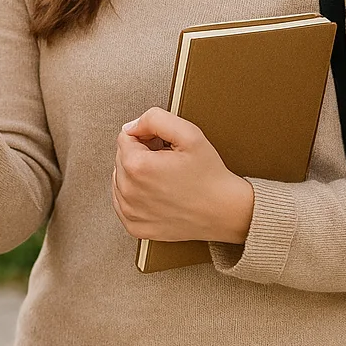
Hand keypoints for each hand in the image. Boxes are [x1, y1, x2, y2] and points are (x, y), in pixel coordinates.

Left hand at [111, 107, 253, 243]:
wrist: (224, 211)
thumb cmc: (210, 177)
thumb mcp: (189, 134)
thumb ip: (155, 118)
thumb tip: (132, 126)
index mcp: (137, 166)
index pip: (125, 137)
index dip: (147, 136)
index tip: (165, 146)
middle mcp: (129, 191)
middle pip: (122, 157)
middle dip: (142, 154)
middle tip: (168, 161)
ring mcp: (130, 212)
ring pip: (120, 178)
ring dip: (138, 174)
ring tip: (165, 177)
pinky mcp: (135, 226)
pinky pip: (122, 202)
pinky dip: (136, 195)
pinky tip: (157, 193)